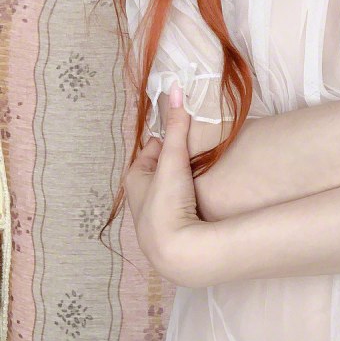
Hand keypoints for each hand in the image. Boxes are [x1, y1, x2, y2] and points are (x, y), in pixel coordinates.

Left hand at [122, 80, 202, 284]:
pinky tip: (203, 197)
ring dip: (185, 179)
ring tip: (205, 171)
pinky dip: (188, 198)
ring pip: (170, 188)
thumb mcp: (172, 160)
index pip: (152, 147)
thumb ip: (177, 127)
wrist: (177, 252)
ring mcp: (155, 215)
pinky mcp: (170, 229)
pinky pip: (179, 205)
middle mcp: (140, 197)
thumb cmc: (166, 204)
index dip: (169, 137)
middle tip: (200, 148)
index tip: (187, 128)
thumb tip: (176, 88)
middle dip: (178, 158)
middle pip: (161, 167)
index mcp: (134, 178)